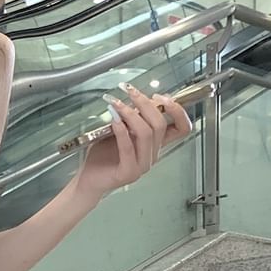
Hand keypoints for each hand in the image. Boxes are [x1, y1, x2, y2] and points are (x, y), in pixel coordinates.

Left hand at [72, 83, 192, 199]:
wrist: (88, 179)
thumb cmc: (103, 155)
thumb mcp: (120, 130)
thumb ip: (132, 117)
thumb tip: (137, 97)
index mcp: (155, 144)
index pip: (182, 128)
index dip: (177, 110)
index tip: (160, 96)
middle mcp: (152, 155)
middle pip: (160, 125)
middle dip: (145, 103)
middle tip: (129, 91)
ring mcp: (142, 166)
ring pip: (146, 134)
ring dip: (131, 114)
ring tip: (116, 104)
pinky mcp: (128, 173)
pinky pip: (128, 148)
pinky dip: (121, 131)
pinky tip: (113, 120)